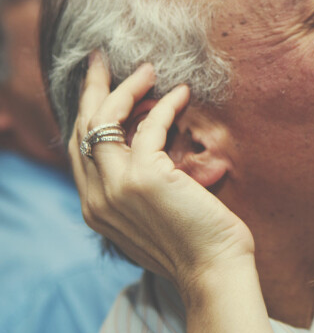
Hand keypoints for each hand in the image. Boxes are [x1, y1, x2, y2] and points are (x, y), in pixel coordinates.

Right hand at [70, 53, 254, 297]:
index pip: (80, 150)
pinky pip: (150, 126)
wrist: (214, 271)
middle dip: (93, 89)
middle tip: (101, 60)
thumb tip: (147, 160)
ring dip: (127, 88)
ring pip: (108, 120)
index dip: (88, 114)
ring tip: (148, 69)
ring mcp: (117, 187)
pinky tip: (182, 94)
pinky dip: (165, 105)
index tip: (99, 87)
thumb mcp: (152, 220)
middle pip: (84, 128)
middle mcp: (97, 197)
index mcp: (96, 208)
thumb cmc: (195, 247)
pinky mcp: (145, 177)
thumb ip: (136, 194)